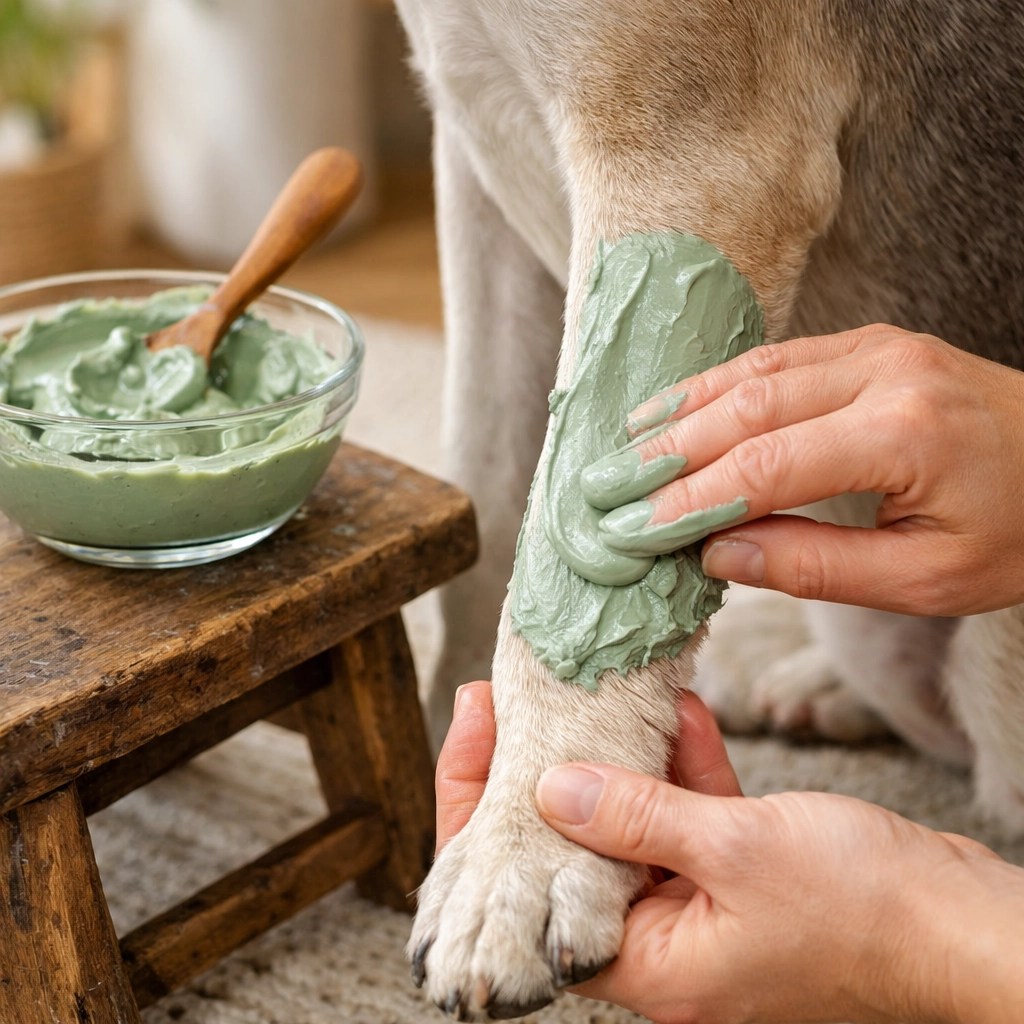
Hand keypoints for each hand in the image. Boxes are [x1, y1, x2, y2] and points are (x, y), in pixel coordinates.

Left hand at [435, 682, 1023, 1023]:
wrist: (961, 923)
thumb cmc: (867, 911)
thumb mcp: (735, 849)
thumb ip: (636, 817)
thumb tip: (548, 790)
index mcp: (647, 965)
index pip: (524, 897)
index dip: (480, 816)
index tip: (473, 729)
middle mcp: (661, 941)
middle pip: (565, 851)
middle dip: (539, 770)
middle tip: (509, 696)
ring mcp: (697, 905)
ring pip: (628, 823)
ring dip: (618, 756)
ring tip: (593, 689)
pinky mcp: (735, 873)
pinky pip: (686, 815)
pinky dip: (679, 765)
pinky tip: (674, 712)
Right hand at [585, 325, 1023, 614]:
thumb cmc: (1022, 530)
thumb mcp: (931, 579)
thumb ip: (818, 567)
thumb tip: (718, 555)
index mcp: (906, 436)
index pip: (765, 466)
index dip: (688, 501)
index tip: (633, 530)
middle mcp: (886, 372)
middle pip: (745, 406)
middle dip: (666, 452)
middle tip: (604, 487)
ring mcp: (879, 347)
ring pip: (752, 371)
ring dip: (681, 410)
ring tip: (625, 446)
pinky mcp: (872, 343)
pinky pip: (777, 356)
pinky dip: (718, 385)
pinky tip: (679, 408)